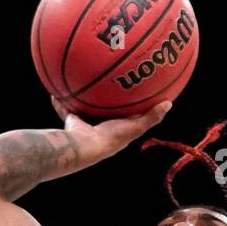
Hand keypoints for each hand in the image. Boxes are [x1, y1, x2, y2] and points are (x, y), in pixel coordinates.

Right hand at [49, 92, 170, 162]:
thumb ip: (151, 116)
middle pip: (104, 109)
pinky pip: (65, 108)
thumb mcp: (134, 126)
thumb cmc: (111, 138)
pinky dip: (60, 100)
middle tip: (108, 80)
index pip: (126, 114)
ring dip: (82, 97)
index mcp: (116, 129)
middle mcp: (100, 127)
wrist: (83, 146)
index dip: (131, 104)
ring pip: (83, 107)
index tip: (135, 90)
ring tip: (81, 79)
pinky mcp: (71, 122)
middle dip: (104, 97)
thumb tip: (169, 103)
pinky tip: (57, 87)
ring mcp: (85, 125)